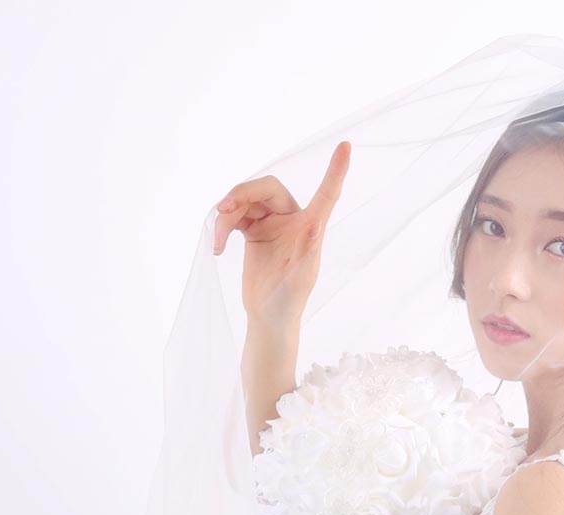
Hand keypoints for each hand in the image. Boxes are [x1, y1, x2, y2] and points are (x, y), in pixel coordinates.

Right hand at [213, 141, 351, 331]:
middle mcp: (293, 221)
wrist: (267, 318)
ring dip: (227, 215)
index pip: (326, 195)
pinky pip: (235, 214)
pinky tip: (218, 245)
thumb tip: (314, 227)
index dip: (335, 171)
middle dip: (243, 193)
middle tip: (223, 209)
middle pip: (268, 188)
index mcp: (311, 229)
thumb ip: (306, 254)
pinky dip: (223, 225)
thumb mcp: (299, 281)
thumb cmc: (288, 303)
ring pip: (246, 200)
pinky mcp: (253, 231)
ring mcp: (272, 224)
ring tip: (217, 242)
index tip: (345, 146)